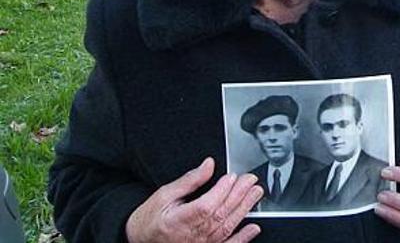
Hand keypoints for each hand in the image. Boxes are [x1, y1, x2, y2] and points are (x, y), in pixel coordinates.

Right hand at [125, 157, 262, 242]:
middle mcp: (192, 235)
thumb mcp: (164, 195)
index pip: (206, 205)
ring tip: (255, 194)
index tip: (232, 177)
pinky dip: (242, 238)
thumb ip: (189, 181)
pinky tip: (254, 228)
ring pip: (227, 227)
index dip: (222, 191)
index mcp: (178, 221)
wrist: (140, 240)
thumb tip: (208, 166)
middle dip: (239, 195)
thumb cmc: (150, 220)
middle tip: (250, 180)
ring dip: (244, 209)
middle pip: (220, 214)